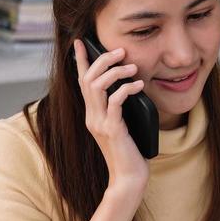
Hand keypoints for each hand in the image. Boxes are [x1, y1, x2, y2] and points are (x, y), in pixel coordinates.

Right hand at [73, 39, 149, 196]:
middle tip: (121, 51)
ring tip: (133, 67)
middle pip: (88, 79)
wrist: (128, 178)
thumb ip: (120, 108)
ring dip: (115, 72)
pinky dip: (126, 89)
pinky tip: (139, 85)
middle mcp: (92, 117)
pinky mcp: (112, 129)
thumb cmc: (130, 152)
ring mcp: (100, 123)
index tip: (81, 42)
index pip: (82, 82)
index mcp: (92, 114)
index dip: (81, 60)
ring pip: (97, 86)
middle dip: (102, 60)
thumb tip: (130, 85)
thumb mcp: (123, 125)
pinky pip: (115, 102)